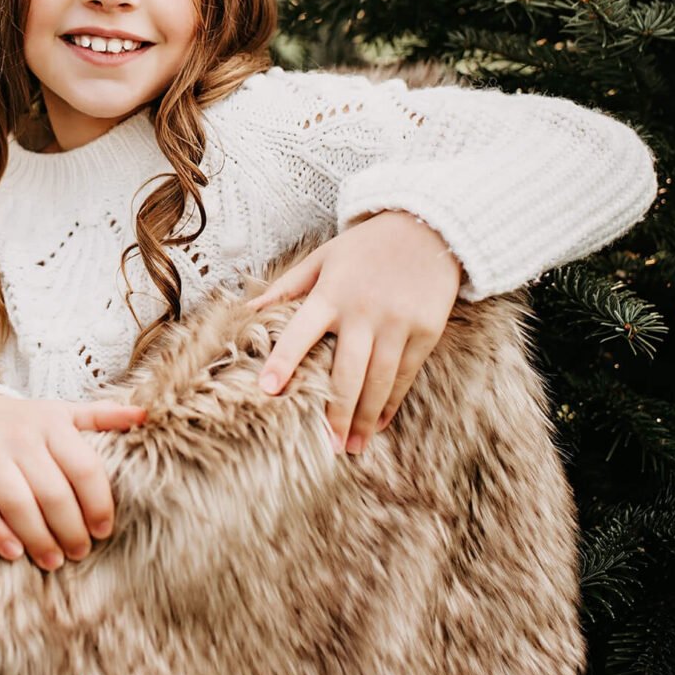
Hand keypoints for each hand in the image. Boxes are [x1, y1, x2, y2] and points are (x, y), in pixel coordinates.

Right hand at [0, 394, 145, 569]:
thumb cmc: (25, 423)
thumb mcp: (62, 413)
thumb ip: (101, 416)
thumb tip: (144, 414)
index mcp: (52, 423)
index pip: (84, 468)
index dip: (98, 504)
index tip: (104, 531)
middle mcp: (19, 436)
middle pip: (52, 492)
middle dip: (70, 529)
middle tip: (80, 553)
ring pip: (17, 503)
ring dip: (38, 538)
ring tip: (53, 560)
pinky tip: (14, 552)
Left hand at [248, 211, 461, 453]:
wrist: (428, 226)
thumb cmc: (366, 246)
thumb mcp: (323, 257)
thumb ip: (287, 287)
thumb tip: (246, 311)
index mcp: (332, 292)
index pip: (301, 330)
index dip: (284, 360)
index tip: (269, 390)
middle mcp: (364, 310)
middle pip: (347, 371)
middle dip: (335, 413)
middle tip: (325, 446)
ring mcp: (398, 322)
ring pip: (379, 380)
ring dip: (365, 419)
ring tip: (352, 447)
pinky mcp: (425, 330)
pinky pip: (406, 374)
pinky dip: (391, 403)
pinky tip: (379, 424)